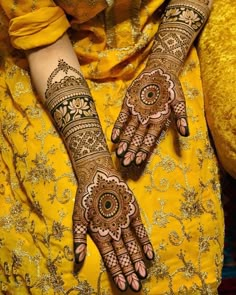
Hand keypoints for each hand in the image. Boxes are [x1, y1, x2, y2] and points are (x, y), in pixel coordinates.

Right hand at [73, 161, 153, 291]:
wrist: (97, 176)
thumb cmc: (86, 197)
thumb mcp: (79, 218)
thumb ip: (79, 238)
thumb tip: (77, 260)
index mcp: (101, 234)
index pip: (110, 257)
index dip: (116, 272)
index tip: (122, 285)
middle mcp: (114, 231)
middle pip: (123, 255)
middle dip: (129, 270)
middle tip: (136, 287)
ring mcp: (124, 223)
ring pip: (133, 245)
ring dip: (138, 259)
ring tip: (143, 275)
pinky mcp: (133, 213)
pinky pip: (140, 230)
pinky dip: (145, 242)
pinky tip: (149, 254)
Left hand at [111, 64, 188, 165]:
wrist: (160, 70)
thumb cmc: (172, 87)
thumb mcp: (179, 101)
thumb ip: (181, 117)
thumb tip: (185, 134)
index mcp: (158, 121)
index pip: (150, 139)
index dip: (144, 150)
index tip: (139, 161)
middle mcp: (146, 120)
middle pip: (138, 138)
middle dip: (132, 151)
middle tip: (125, 163)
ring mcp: (136, 113)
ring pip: (129, 131)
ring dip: (124, 142)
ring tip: (119, 154)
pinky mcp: (128, 105)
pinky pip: (122, 118)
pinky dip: (118, 127)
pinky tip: (114, 138)